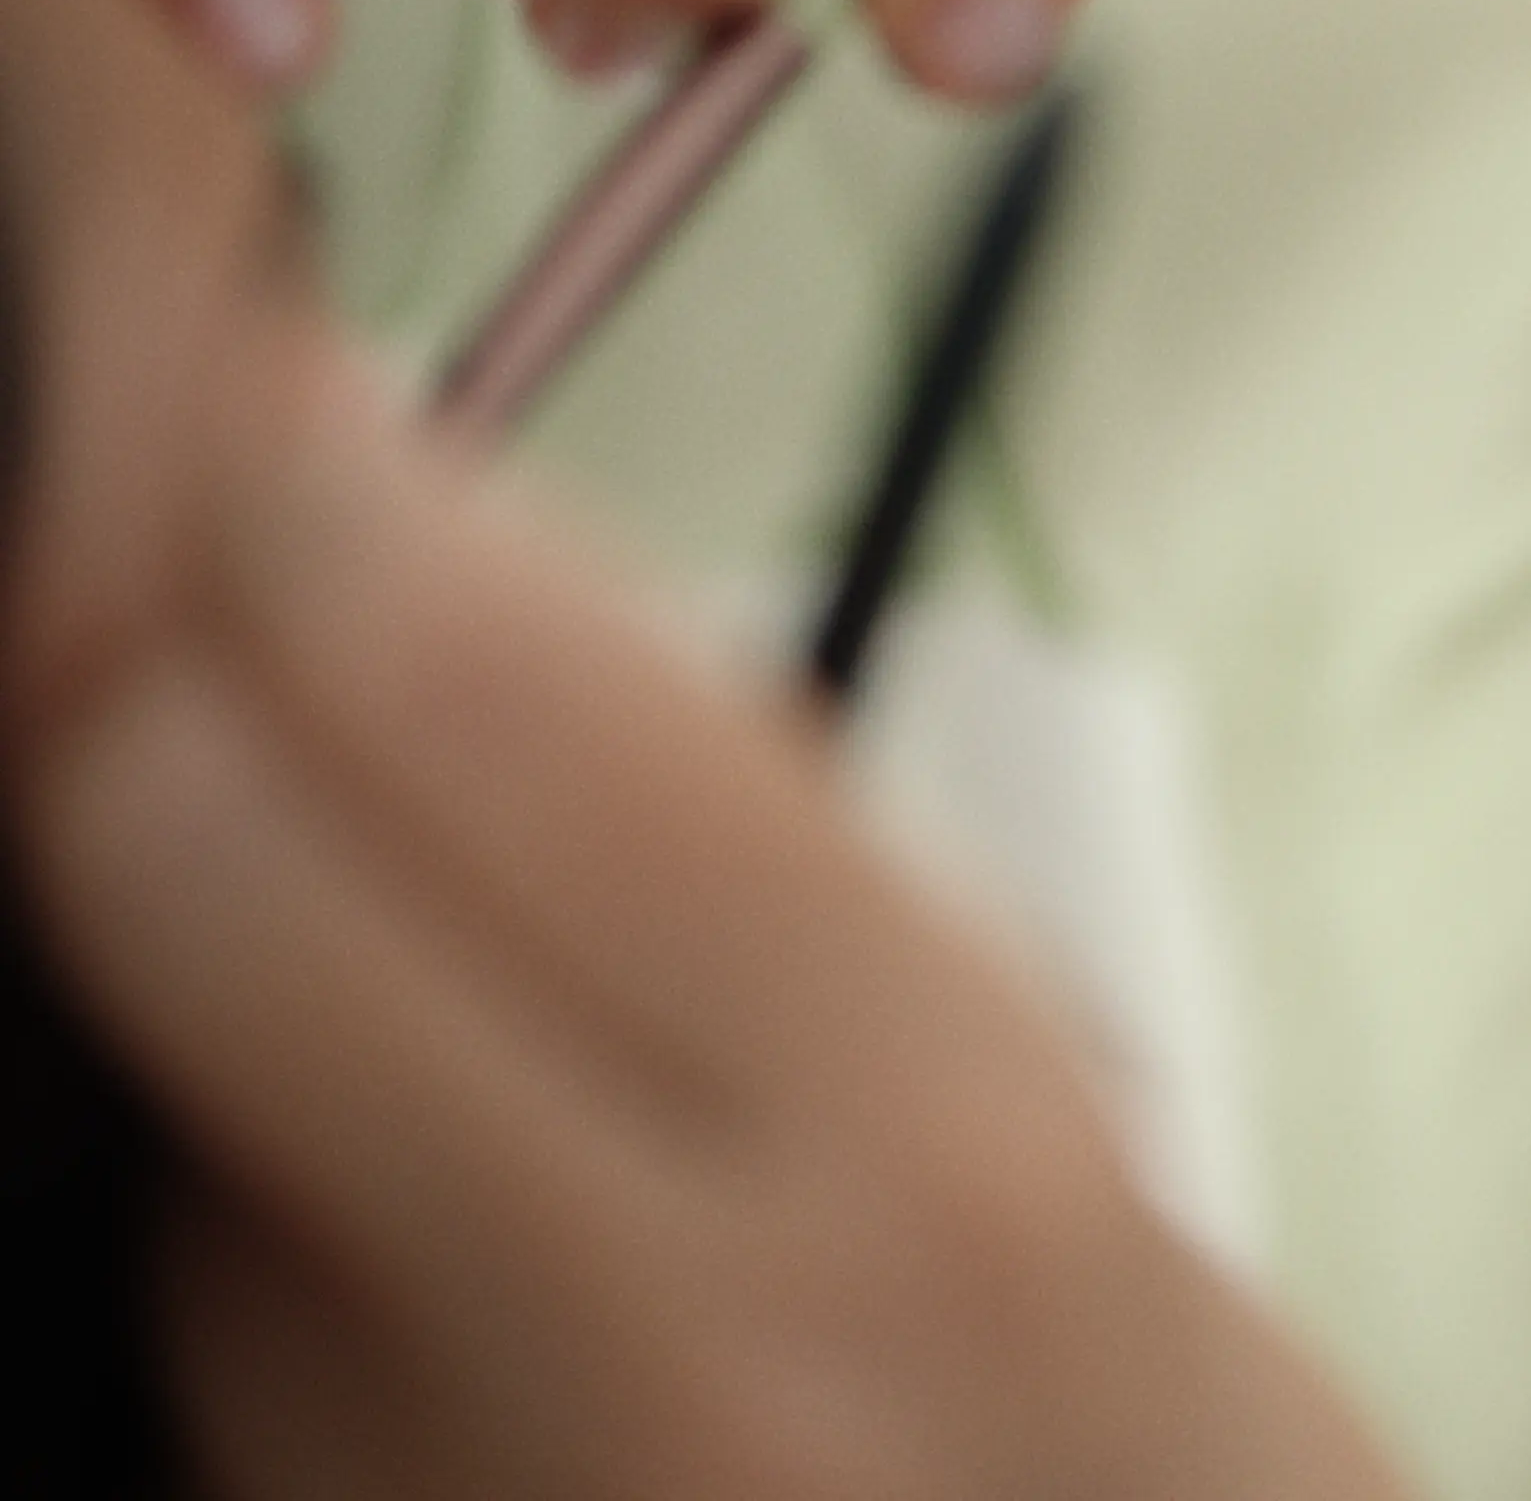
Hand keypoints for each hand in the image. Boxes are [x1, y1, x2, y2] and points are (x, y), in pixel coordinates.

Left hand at [10, 366, 1410, 1500]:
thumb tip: (432, 557)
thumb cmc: (1126, 1429)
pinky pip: (180, 1263)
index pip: (480, 700)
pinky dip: (236, 1159)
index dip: (311, 482)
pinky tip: (394, 1183)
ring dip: (215, 929)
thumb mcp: (1040, 1081)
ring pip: (153, 1055)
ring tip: (408, 962)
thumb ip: (755, 837)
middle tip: (228, 586)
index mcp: (928, 1143)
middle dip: (164, 662)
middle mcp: (663, 1321)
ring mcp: (436, 1478)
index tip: (281, 389)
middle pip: (184, 846)